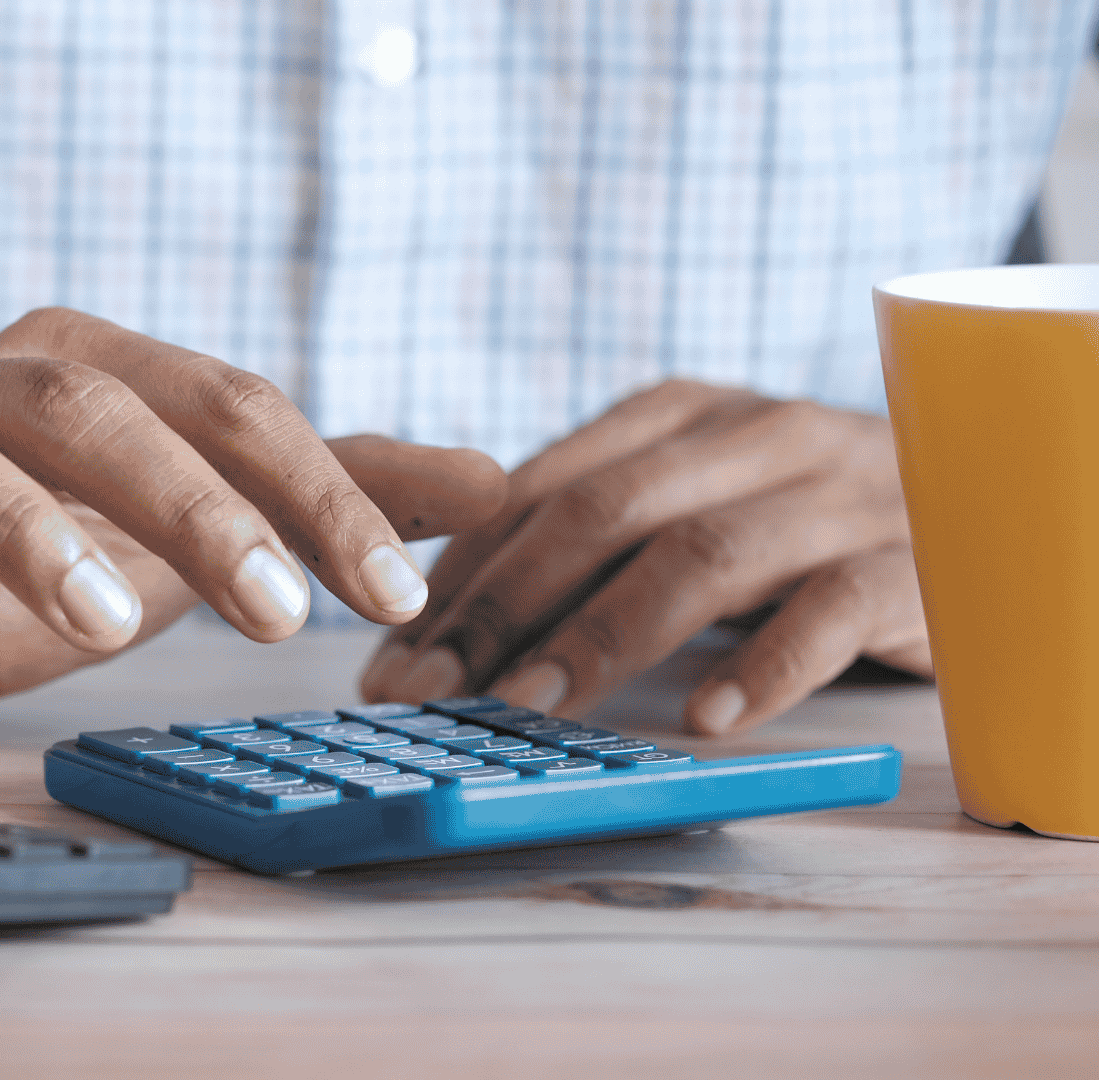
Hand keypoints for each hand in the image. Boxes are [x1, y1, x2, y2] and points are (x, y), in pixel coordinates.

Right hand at [0, 309, 506, 761]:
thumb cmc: (50, 547)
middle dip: (195, 505)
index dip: (316, 490)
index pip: (223, 402)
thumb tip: (497, 480)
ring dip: (31, 536)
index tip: (395, 592)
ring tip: (110, 625)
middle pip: (93, 409)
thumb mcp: (200, 516)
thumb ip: (331, 493)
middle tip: (280, 615)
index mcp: (89, 364)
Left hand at [359, 380, 932, 735]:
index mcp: (679, 414)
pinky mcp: (911, 561)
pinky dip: (764, 665)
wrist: (987, 504)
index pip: (540, 486)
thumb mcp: (688, 501)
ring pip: (700, 553)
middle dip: (500, 604)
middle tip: (431, 688)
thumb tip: (440, 611)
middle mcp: (752, 435)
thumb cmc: (796, 523)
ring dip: (604, 634)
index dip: (459, 572)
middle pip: (602, 512)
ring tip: (533, 706)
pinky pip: (831, 609)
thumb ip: (588, 533)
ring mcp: (835, 492)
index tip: (393, 654)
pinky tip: (707, 721)